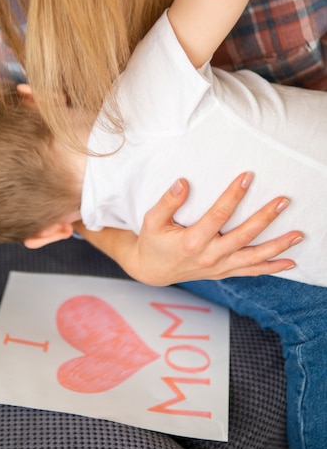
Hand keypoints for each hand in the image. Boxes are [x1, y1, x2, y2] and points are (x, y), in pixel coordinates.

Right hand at [75, 172, 301, 285]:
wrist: (151, 270)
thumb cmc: (152, 241)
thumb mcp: (152, 220)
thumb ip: (167, 202)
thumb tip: (183, 183)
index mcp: (191, 241)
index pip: (218, 216)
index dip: (233, 196)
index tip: (247, 177)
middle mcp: (209, 256)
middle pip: (243, 236)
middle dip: (265, 218)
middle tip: (283, 201)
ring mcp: (218, 267)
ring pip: (253, 258)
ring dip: (277, 247)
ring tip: (298, 235)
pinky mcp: (223, 272)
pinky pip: (251, 272)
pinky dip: (271, 268)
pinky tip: (290, 262)